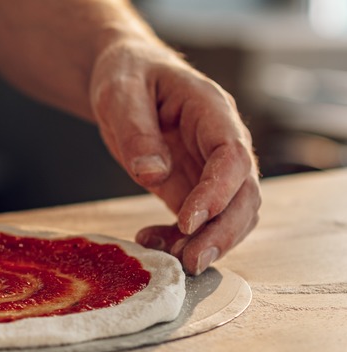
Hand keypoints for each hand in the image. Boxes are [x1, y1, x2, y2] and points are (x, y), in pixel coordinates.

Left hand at [90, 39, 260, 274]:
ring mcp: (210, 168)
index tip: (189, 222)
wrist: (127, 78)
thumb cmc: (128, 76)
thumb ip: (136, 130)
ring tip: (169, 258)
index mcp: (211, 111)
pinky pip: (200, 221)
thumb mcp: (120, 93)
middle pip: (244, 193)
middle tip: (191, 262)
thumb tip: (152, 173)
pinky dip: (181, 239)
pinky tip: (153, 242)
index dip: (217, 192)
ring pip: (231, 214)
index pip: (231, 156)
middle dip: (223, 232)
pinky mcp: (192, 187)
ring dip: (208, 243)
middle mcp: (220, 142)